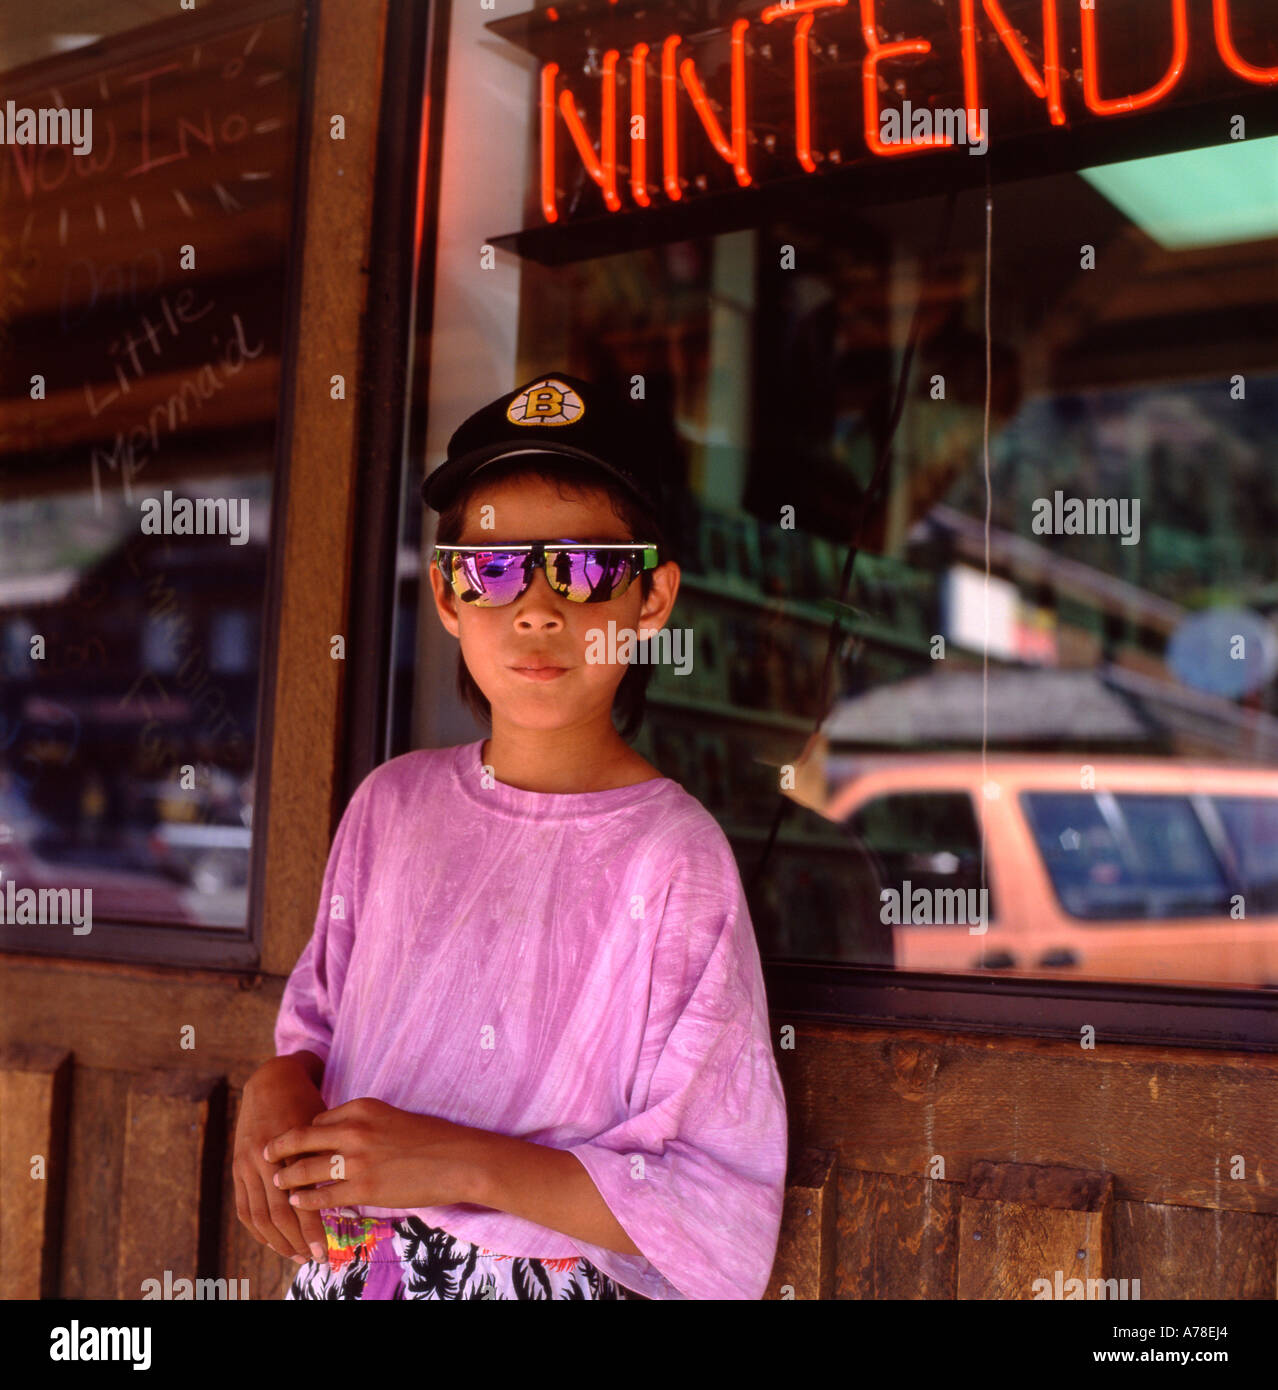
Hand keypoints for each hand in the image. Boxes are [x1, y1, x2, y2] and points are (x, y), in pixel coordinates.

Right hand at [233, 1054, 329, 1265]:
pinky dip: (255, 1228)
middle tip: (312, 1260)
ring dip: (275, 1240)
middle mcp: (265, 1157)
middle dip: (294, 1241)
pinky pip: (243, 1206)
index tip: (324, 1253)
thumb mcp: (323, 1123)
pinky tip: (270, 1242)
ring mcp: (246, 1163)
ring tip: (294, 1256)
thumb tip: (349, 1194)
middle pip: (278, 1213)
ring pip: (258, 1214)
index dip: (311, 1230)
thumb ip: (329, 1155)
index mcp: (291, 1147)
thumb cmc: (308, 1103)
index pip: (301, 1200)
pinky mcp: (237, 1166)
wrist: (272, 1081)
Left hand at [265, 1097, 485, 1211]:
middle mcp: (354, 1129)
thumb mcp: (392, 1117)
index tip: (292, 1140)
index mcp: (362, 1107)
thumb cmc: (431, 1138)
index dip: (303, 1133)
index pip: (319, 1119)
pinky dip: (305, 1201)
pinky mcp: (363, 1188)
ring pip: (306, 1169)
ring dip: (288, 1177)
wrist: (457, 1159)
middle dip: (280, 1147)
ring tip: (277, 1182)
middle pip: (302, 1138)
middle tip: (265, 1153)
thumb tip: (343, 1137)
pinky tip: (297, 1203)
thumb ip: (365, 1124)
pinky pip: (323, 1196)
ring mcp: (356, 1160)